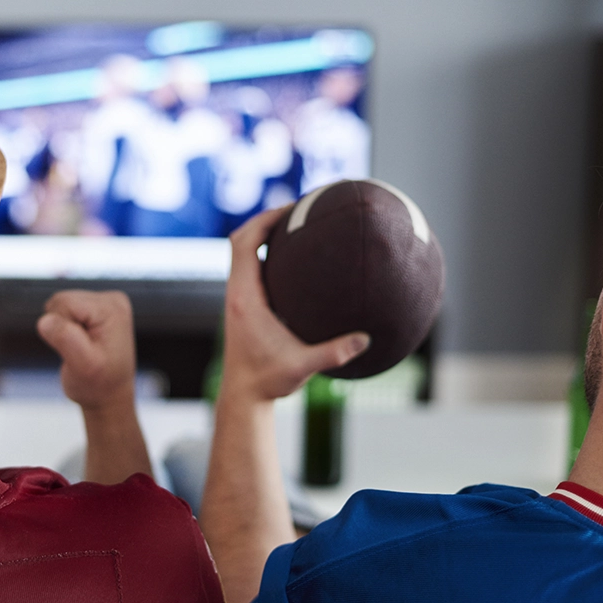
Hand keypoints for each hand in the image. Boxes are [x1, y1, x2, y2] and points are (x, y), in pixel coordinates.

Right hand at [36, 290, 135, 413]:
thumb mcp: (83, 366)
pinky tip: (80, 342)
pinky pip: (65, 309)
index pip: (65, 303)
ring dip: (62, 328)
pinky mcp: (96, 308)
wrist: (109, 396)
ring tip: (80, 347)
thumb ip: (65, 339)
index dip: (61, 328)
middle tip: (78, 350)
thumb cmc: (98, 385)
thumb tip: (44, 320)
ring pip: (61, 304)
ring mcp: (106, 303)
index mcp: (112, 309)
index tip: (78, 349)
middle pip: (62, 300)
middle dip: (61, 327)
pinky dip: (66, 327)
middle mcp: (112, 300)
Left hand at [223, 208, 369, 400]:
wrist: (243, 396)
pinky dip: (266, 254)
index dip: (263, 220)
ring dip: (263, 235)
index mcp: (245, 298)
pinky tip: (294, 258)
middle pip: (240, 240)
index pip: (243, 244)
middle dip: (265, 219)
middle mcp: (236, 293)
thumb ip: (333, 353)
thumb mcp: (301, 368)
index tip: (290, 207)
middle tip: (298, 208)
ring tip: (296, 225)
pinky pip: (249, 268)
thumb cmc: (268, 381)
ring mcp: (237, 298)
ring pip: (242, 253)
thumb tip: (365, 339)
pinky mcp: (242, 306)